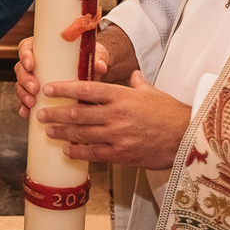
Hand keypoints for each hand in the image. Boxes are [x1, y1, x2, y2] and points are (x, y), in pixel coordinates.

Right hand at [16, 35, 114, 116]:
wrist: (92, 73)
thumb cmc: (90, 58)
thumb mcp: (95, 54)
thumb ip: (99, 58)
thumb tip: (100, 66)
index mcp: (43, 49)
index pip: (26, 48)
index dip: (25, 56)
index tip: (32, 65)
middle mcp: (36, 63)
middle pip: (20, 68)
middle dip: (24, 80)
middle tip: (34, 89)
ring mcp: (34, 79)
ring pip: (20, 85)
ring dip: (23, 94)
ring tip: (32, 103)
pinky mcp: (36, 94)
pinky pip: (24, 100)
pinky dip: (23, 107)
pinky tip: (25, 113)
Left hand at [37, 70, 190, 168]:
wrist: (189, 137)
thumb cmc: (171, 113)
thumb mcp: (153, 93)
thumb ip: (138, 84)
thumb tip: (134, 76)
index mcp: (122, 95)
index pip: (86, 90)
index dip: (64, 89)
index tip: (48, 88)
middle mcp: (116, 114)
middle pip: (77, 114)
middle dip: (56, 114)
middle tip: (40, 113)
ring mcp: (118, 136)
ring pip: (81, 134)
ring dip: (62, 133)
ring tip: (48, 131)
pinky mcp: (122, 154)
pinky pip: (94, 153)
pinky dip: (78, 152)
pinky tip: (67, 150)